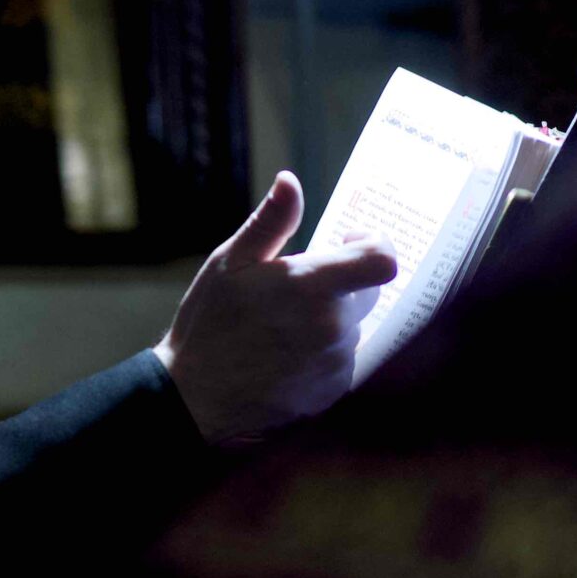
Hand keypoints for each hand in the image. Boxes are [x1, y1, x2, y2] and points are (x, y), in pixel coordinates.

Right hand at [153, 173, 396, 443]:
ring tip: (283, 325)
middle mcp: (333, 326)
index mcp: (311, 287)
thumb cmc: (208, 322)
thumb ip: (271, 221)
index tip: (347, 242)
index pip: (382, 260)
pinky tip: (285, 353)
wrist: (194, 396)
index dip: (374, 244)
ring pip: (353, 326)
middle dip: (342, 282)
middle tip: (298, 286)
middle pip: (369, 291)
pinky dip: (324, 351)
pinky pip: (343, 359)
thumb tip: (291, 181)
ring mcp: (335, 362)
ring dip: (330, 318)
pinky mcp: (333, 390)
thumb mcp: (230, 262)